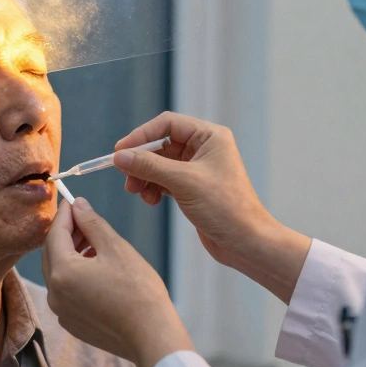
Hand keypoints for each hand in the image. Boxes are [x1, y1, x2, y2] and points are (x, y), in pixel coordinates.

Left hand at [42, 198, 191, 366]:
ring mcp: (61, 311)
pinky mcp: (72, 323)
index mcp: (62, 272)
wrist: (152, 336)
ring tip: (94, 243)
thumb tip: (78, 204)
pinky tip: (96, 269)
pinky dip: (75, 276)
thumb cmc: (138, 290)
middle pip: (52, 254)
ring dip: (71, 254)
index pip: (55, 234)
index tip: (72, 200)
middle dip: (66, 234)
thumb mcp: (116, 248)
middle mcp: (54, 293)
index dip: (64, 214)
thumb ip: (92, 223)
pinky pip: (66, 292)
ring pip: (59, 273)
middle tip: (84, 219)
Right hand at [113, 112, 311, 303]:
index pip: (167, 124)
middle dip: (141, 161)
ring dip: (145, 176)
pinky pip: (164, 180)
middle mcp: (205, 148)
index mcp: (210, 136)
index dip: (141, 136)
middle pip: (161, 144)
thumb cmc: (226, 208)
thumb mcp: (183, 182)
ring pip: (160, 164)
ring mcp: (198, 168)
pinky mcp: (193, 188)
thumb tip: (120, 156)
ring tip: (137, 192)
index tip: (119, 151)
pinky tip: (151, 200)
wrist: (246, 242)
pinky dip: (153, 188)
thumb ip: (149, 166)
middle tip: (126, 177)